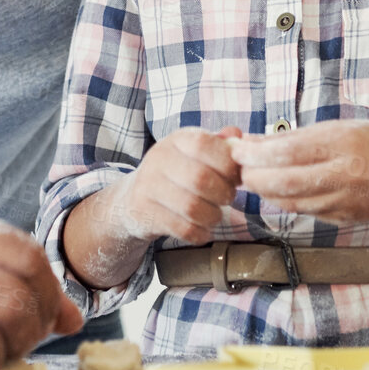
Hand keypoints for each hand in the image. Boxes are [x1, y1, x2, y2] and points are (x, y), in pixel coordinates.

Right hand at [113, 126, 242, 244]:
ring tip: (215, 215)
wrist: (132, 199)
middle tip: (227, 199)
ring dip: (213, 216)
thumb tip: (237, 136)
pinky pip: (182, 228)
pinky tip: (202, 230)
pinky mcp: (144, 213)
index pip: (203, 144)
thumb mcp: (194, 154)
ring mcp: (148, 186)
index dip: (227, 163)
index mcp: (176, 140)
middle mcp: (158, 158)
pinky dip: (200, 233)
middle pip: (200, 179)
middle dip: (224, 193)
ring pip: (192, 207)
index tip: (235, 177)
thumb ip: (218, 145)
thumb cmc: (175, 175)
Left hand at [230, 121, 368, 223]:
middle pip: (285, 182)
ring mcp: (345, 201)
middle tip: (239, 169)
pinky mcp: (344, 218)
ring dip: (265, 192)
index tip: (236, 150)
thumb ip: (292, 138)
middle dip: (254, 177)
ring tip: (253, 179)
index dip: (256, 153)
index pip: (288, 151)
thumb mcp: (335, 129)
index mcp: (342, 143)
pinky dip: (285, 201)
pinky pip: (305, 211)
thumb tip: (250, 141)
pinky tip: (276, 191)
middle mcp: (345, 174)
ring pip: (291, 202)